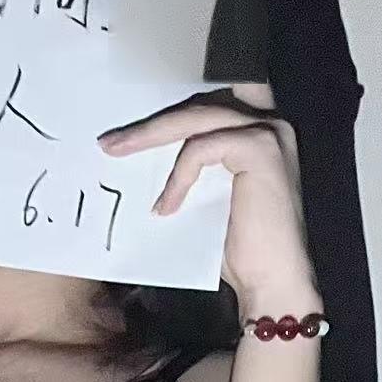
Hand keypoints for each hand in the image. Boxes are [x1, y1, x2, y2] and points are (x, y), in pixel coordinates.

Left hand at [97, 84, 316, 307]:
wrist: (272, 282)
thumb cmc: (241, 248)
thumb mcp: (208, 194)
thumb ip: (191, 165)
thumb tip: (141, 150)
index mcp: (258, 130)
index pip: (209, 98)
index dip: (172, 104)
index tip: (131, 124)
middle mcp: (270, 122)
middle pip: (198, 104)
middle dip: (150, 122)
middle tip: (109, 141)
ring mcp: (268, 133)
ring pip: (196, 118)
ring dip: (150, 136)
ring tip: (117, 152)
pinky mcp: (260, 149)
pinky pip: (201, 148)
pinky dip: (179, 176)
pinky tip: (167, 206)